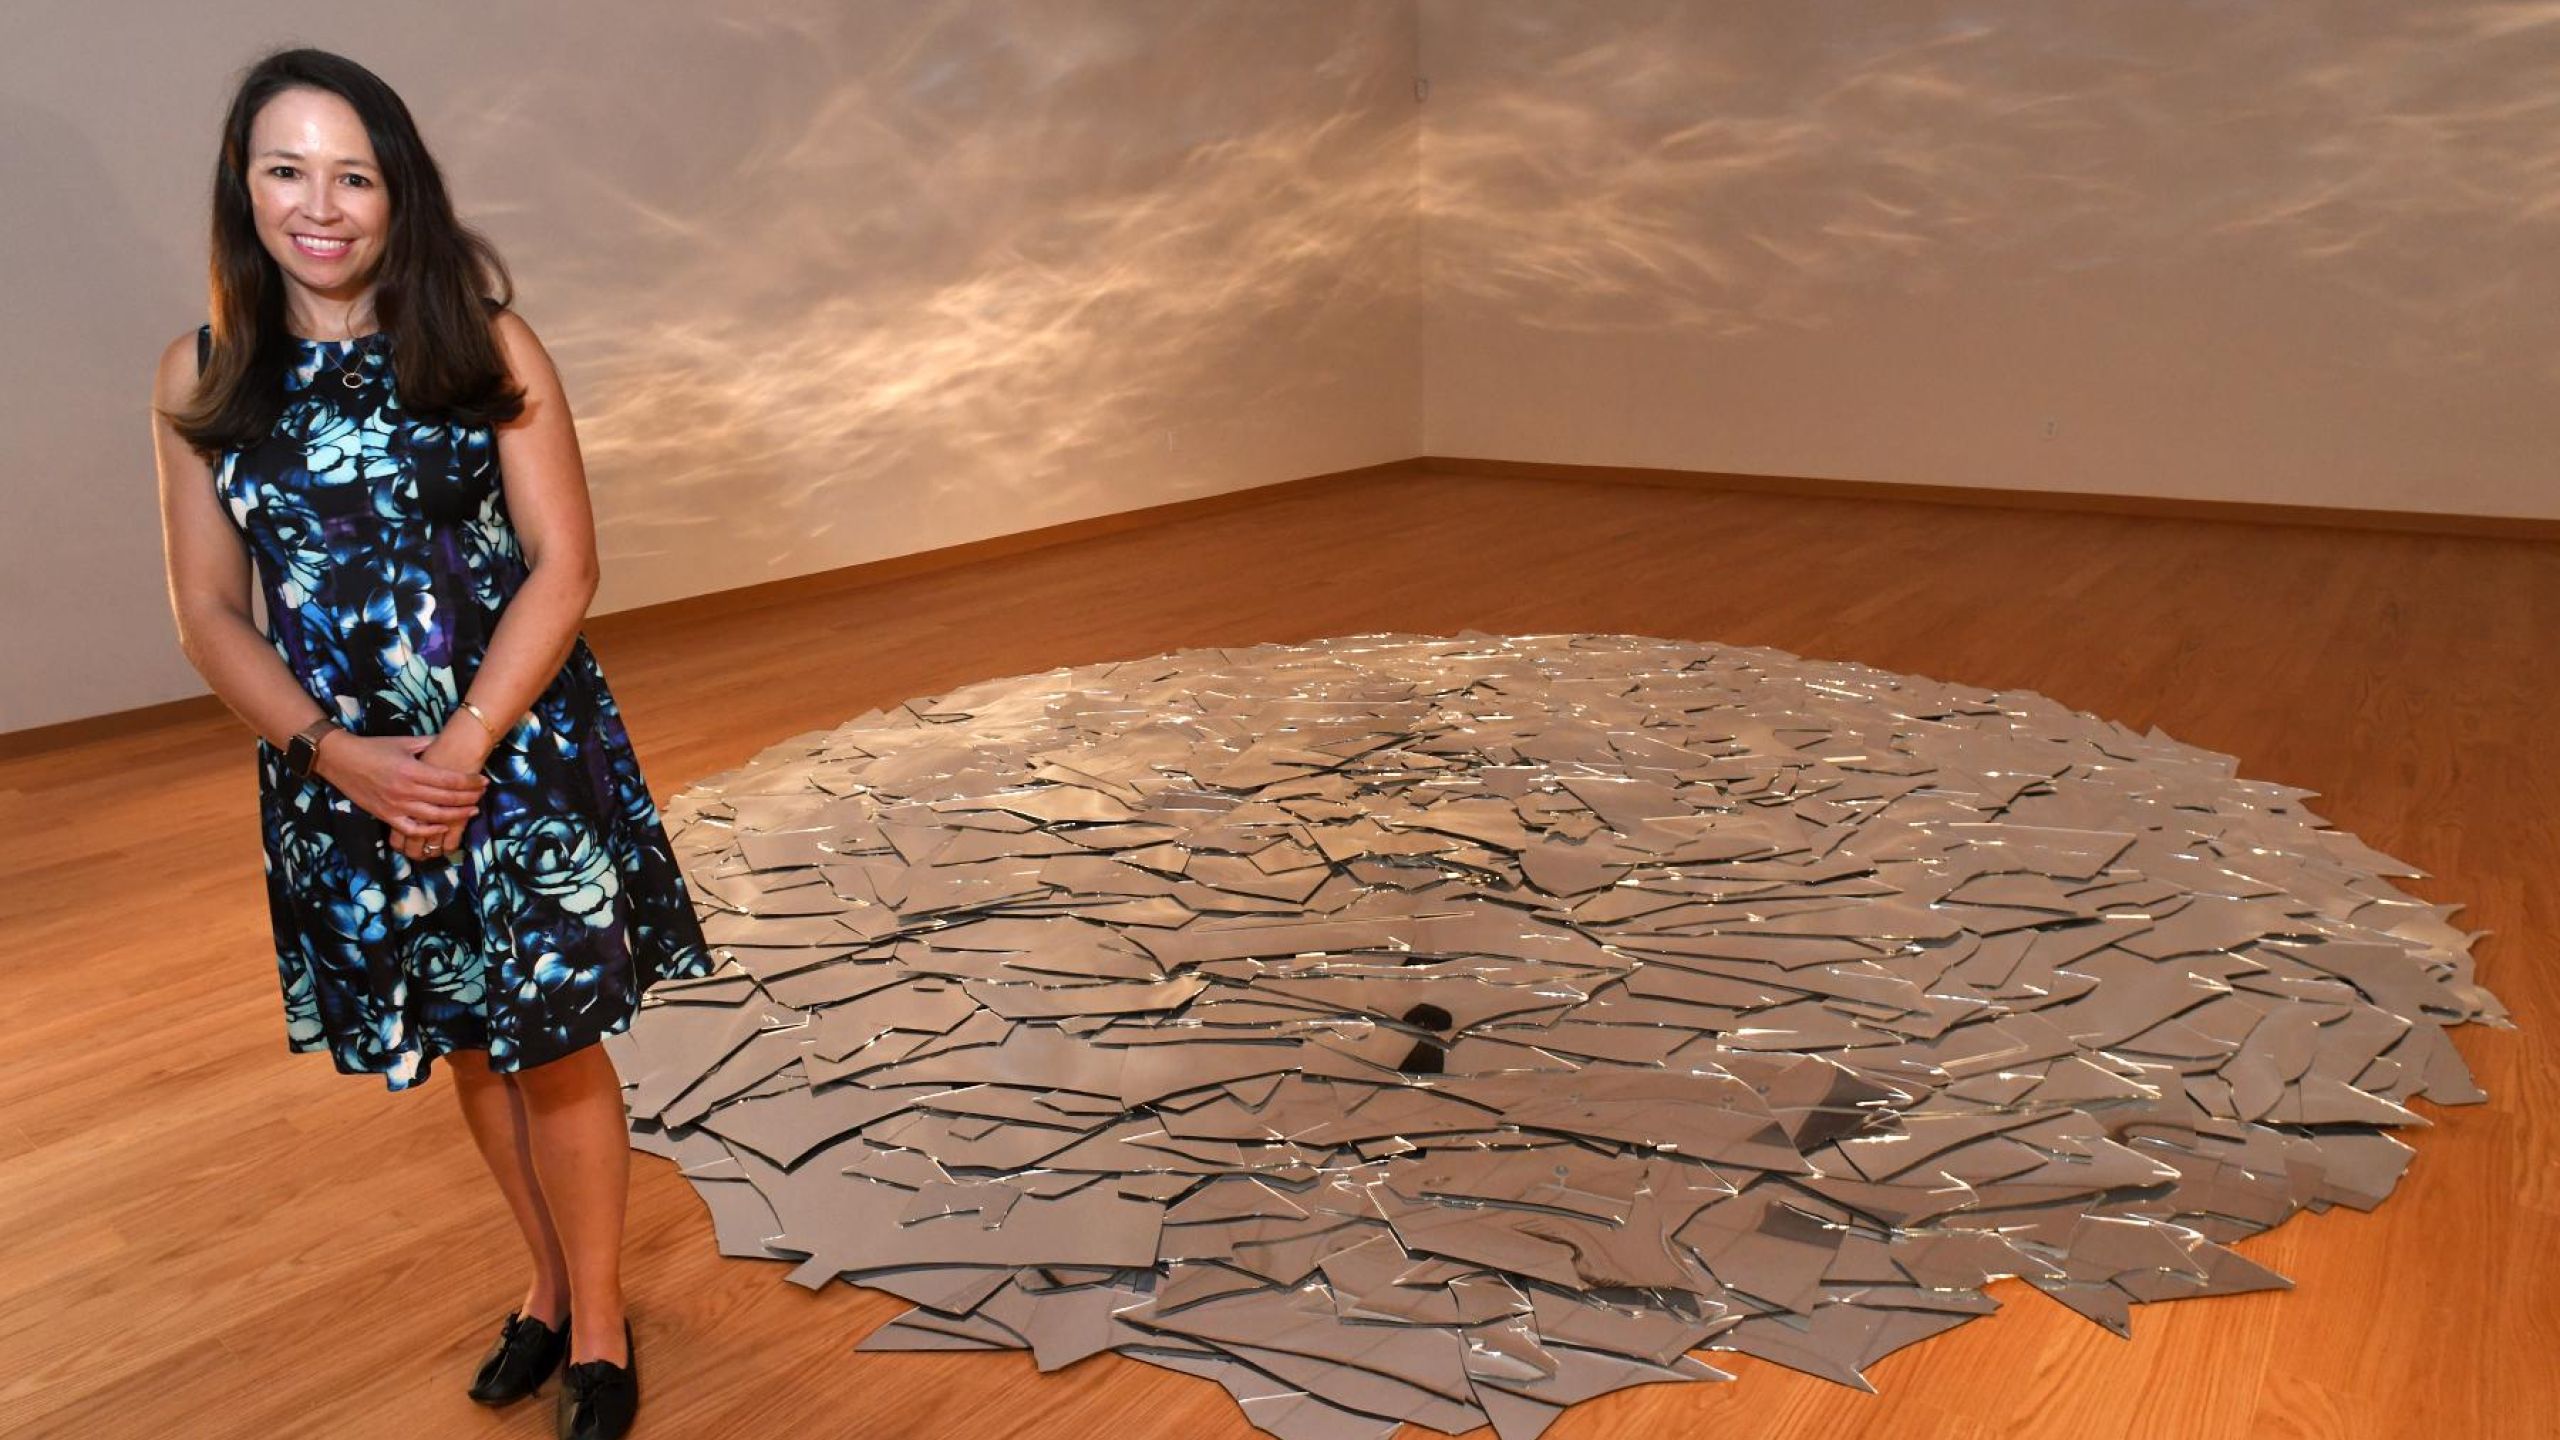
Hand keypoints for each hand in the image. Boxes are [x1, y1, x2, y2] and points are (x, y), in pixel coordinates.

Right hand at [311, 729, 487, 862]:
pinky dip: (430, 831)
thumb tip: (451, 740)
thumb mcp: (404, 742)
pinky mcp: (386, 816)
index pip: (450, 780)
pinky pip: (412, 830)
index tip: (484, 781)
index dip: (470, 782)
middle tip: (483, 795)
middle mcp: (405, 790)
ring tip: (472, 811)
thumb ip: (429, 743)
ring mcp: (395, 806)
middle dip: (469, 798)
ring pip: (434, 817)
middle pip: (446, 799)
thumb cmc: (373, 748)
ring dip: (456, 815)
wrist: (340, 760)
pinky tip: (444, 827)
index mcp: (411, 770)